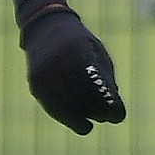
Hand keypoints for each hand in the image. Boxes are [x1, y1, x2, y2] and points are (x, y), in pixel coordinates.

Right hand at [21, 8, 125, 133]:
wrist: (45, 29)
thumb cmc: (80, 44)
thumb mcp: (97, 53)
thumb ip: (105, 79)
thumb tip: (114, 110)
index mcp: (79, 52)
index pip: (97, 86)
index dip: (109, 105)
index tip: (118, 116)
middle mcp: (60, 63)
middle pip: (82, 97)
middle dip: (98, 112)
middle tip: (107, 118)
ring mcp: (45, 74)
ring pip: (65, 106)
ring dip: (81, 118)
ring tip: (91, 124)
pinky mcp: (35, 84)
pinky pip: (51, 107)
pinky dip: (66, 118)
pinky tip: (78, 122)